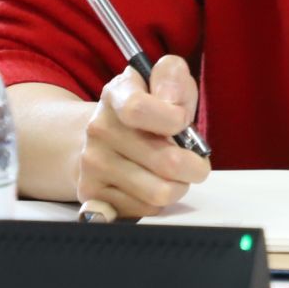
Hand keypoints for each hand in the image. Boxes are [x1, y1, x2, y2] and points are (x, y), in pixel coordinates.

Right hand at [75, 55, 210, 217]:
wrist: (103, 135)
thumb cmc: (146, 108)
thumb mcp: (160, 80)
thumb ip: (172, 77)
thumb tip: (173, 104)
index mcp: (116, 94)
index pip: (138, 109)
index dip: (174, 119)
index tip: (184, 122)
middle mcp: (99, 129)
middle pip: (165, 161)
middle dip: (194, 165)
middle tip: (196, 162)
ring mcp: (92, 164)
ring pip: (159, 192)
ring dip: (179, 185)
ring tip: (176, 174)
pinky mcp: (92, 194)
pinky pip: (145, 209)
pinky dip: (158, 201)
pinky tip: (153, 183)